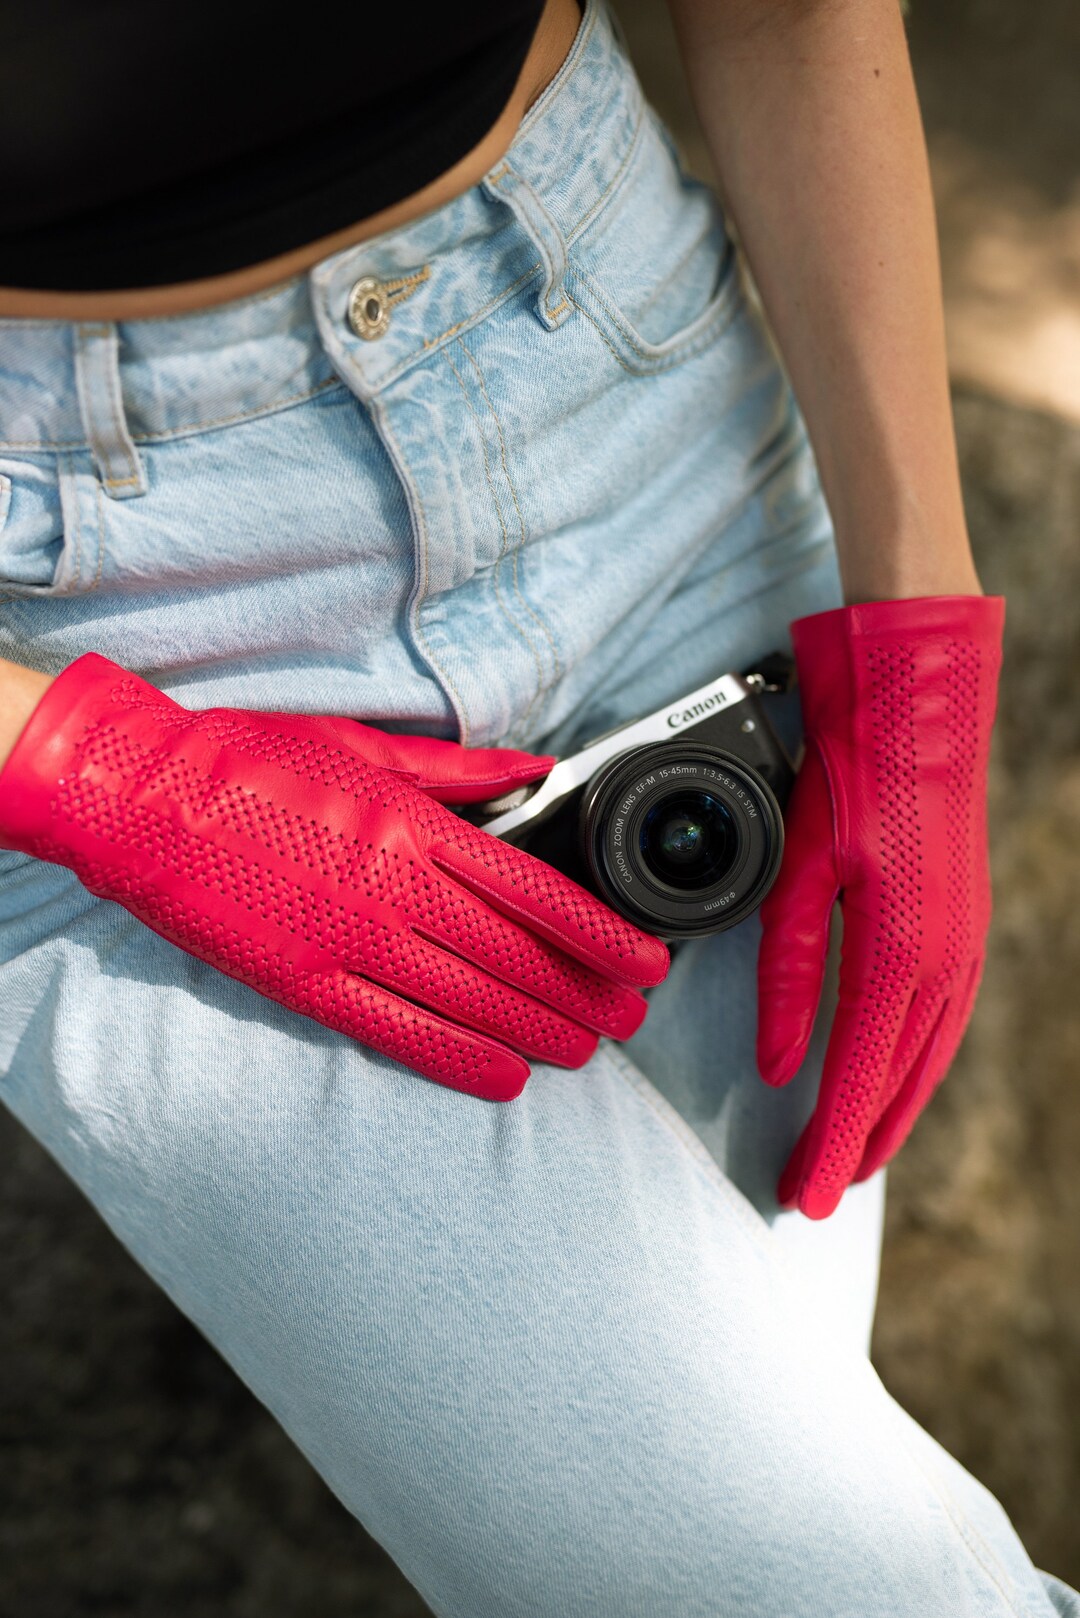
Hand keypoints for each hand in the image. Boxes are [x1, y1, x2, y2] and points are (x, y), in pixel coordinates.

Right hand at [0, 654, 668, 1098]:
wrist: (141, 799)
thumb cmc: (248, 759)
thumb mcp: (364, 745)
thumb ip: (461, 772)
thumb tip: (539, 771)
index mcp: (413, 825)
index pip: (536, 892)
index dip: (602, 935)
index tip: (645, 961)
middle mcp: (393, 889)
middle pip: (517, 958)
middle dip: (585, 995)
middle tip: (628, 1021)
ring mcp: (349, 942)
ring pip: (470, 1002)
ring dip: (538, 1032)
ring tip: (584, 1051)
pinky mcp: (304, 984)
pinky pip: (397, 1031)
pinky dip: (457, 1058)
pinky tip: (502, 1076)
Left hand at [756, 594, 1005, 1218]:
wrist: (917, 698)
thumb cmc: (848, 773)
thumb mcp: (797, 873)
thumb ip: (790, 976)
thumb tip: (782, 1065)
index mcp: (898, 950)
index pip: (856, 1076)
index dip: (829, 1145)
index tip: (805, 1198)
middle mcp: (944, 960)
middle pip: (895, 1084)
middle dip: (852, 1146)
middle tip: (811, 1194)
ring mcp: (965, 945)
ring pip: (926, 1061)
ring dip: (887, 1115)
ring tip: (851, 1157)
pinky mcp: (966, 927)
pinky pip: (942, 1024)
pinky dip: (912, 1069)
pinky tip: (892, 1081)